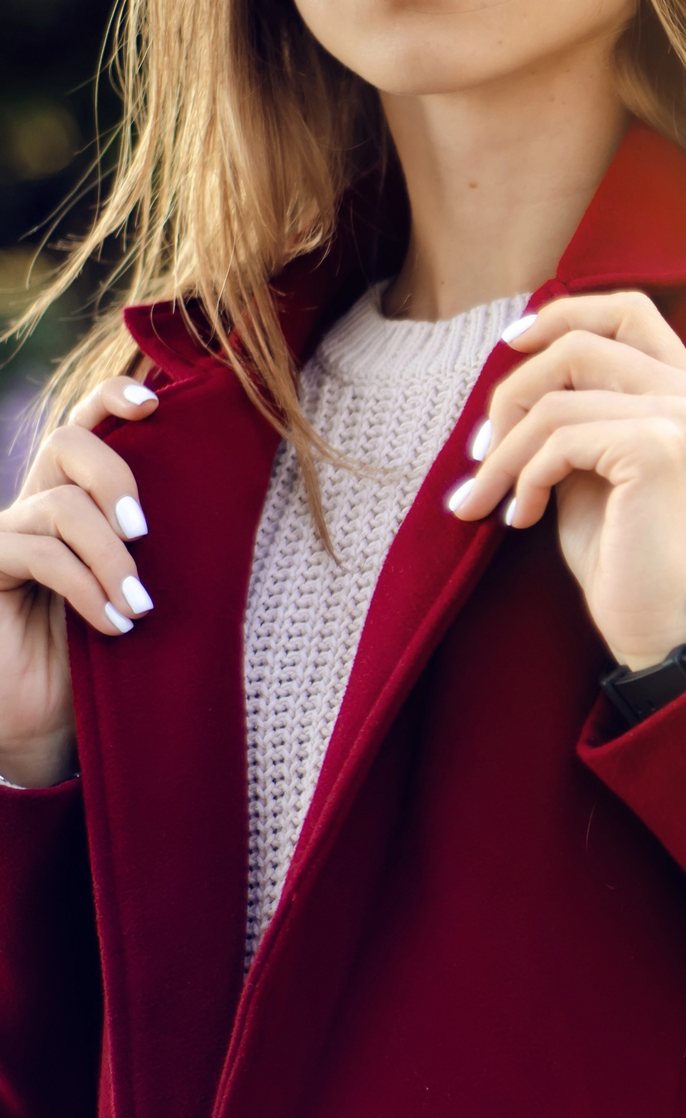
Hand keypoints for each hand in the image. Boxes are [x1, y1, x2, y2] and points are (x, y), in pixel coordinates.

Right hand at [0, 376, 161, 786]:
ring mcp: (5, 534)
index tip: (156, 404)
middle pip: (68, 442)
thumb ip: (162, 546)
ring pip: (59, 505)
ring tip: (139, 606)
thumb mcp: (146, 587)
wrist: (51, 720)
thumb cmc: (110, 654)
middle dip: (116, 478)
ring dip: (109, 556)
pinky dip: (84, 586)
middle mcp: (36, 502)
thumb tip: (230, 509)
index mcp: (78, 495)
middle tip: (146, 534)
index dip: (112, 397)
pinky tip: (114, 623)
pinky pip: (36, 552)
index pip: (86, 423)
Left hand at [448, 293, 685, 669]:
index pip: (630, 310)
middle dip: (513, 389)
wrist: (665, 625)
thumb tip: (515, 369)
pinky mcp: (658, 448)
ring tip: (487, 496)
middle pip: (580, 342)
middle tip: (481, 450)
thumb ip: (577, 412)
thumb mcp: (595, 466)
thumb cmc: (627, 555)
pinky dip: (525, 476)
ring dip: (505, 449)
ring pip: (558, 395)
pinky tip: (522, 516)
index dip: (563, 314)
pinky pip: (559, 437)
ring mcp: (684, 418)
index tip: (511, 347)